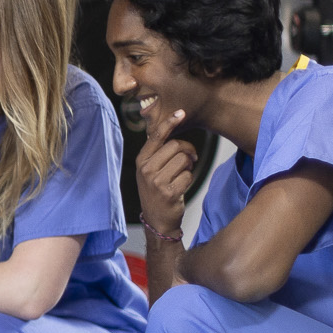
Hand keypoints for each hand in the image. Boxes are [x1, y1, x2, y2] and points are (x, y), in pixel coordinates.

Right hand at [135, 103, 195, 240]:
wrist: (157, 220)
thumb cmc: (157, 191)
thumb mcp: (151, 171)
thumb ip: (159, 153)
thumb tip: (174, 131)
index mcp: (141, 161)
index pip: (156, 136)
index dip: (169, 123)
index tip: (181, 113)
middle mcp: (146, 169)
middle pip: (176, 145)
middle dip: (188, 150)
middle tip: (191, 158)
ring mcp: (156, 181)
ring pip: (184, 159)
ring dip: (189, 166)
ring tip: (182, 175)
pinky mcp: (169, 191)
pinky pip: (188, 175)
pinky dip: (189, 179)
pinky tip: (181, 187)